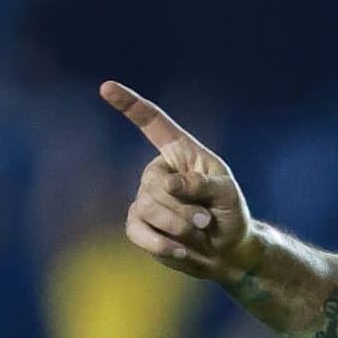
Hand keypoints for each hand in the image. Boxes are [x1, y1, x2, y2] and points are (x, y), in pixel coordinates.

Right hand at [100, 79, 256, 281]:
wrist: (227, 250)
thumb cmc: (230, 214)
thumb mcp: (227, 195)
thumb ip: (202, 184)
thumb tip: (168, 185)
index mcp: (180, 153)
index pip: (152, 123)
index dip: (129, 105)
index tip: (106, 87)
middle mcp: (158, 172)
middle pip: (154, 184)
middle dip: (183, 207)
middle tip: (206, 221)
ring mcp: (145, 198)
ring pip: (147, 208)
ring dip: (179, 226)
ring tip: (200, 233)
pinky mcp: (139, 225)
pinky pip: (138, 231)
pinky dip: (162, 245)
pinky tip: (181, 251)